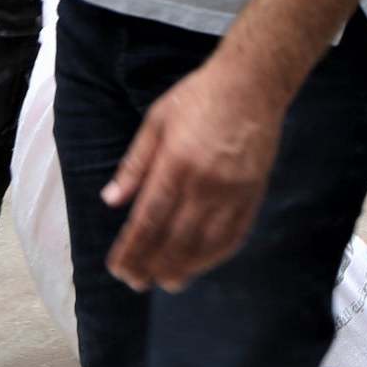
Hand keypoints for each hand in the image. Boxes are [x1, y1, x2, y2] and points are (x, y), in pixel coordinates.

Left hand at [103, 52, 286, 291]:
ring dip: (184, 268)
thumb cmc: (199, 96)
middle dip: (153, 267)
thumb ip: (135, 164)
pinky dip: (217, 255)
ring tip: (167, 282)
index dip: (132, 251)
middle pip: (175, 240)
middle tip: (137, 283)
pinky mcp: (254, 193)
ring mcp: (233, 192)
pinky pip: (235, 234)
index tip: (119, 269)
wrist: (253, 83)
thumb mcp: (156, 120)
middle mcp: (205, 184)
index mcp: (175, 164)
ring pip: (206, 244)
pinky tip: (202, 263)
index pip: (148, 221)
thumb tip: (111, 201)